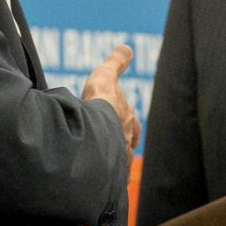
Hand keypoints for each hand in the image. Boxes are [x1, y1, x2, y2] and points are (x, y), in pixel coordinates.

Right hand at [82, 44, 141, 165]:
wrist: (93, 133)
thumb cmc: (101, 104)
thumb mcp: (106, 76)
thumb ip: (116, 63)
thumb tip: (127, 48)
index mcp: (126, 119)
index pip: (132, 120)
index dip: (129, 121)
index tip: (131, 124)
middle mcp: (124, 139)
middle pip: (125, 141)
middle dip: (121, 141)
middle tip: (117, 142)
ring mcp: (114, 157)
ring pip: (116, 159)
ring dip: (111, 158)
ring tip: (105, 162)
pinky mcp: (103, 172)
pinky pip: (105, 175)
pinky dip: (103, 174)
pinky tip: (98, 177)